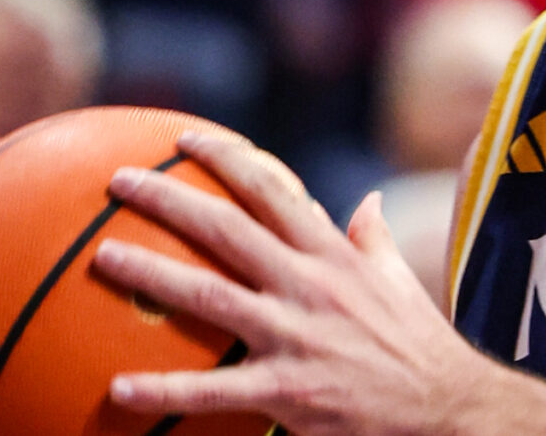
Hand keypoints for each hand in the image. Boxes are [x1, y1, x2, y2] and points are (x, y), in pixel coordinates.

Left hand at [91, 129, 484, 435]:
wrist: (442, 406)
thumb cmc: (417, 343)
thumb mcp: (398, 279)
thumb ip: (373, 238)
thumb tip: (369, 198)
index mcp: (333, 255)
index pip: (273, 192)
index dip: (227, 160)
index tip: (185, 139)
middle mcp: (310, 286)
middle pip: (228, 230)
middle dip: (170, 200)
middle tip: (119, 182)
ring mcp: (294, 337)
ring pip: (209, 297)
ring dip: (151, 274)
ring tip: (102, 256)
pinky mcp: (285, 391)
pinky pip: (212, 390)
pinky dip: (162, 390)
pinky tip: (118, 388)